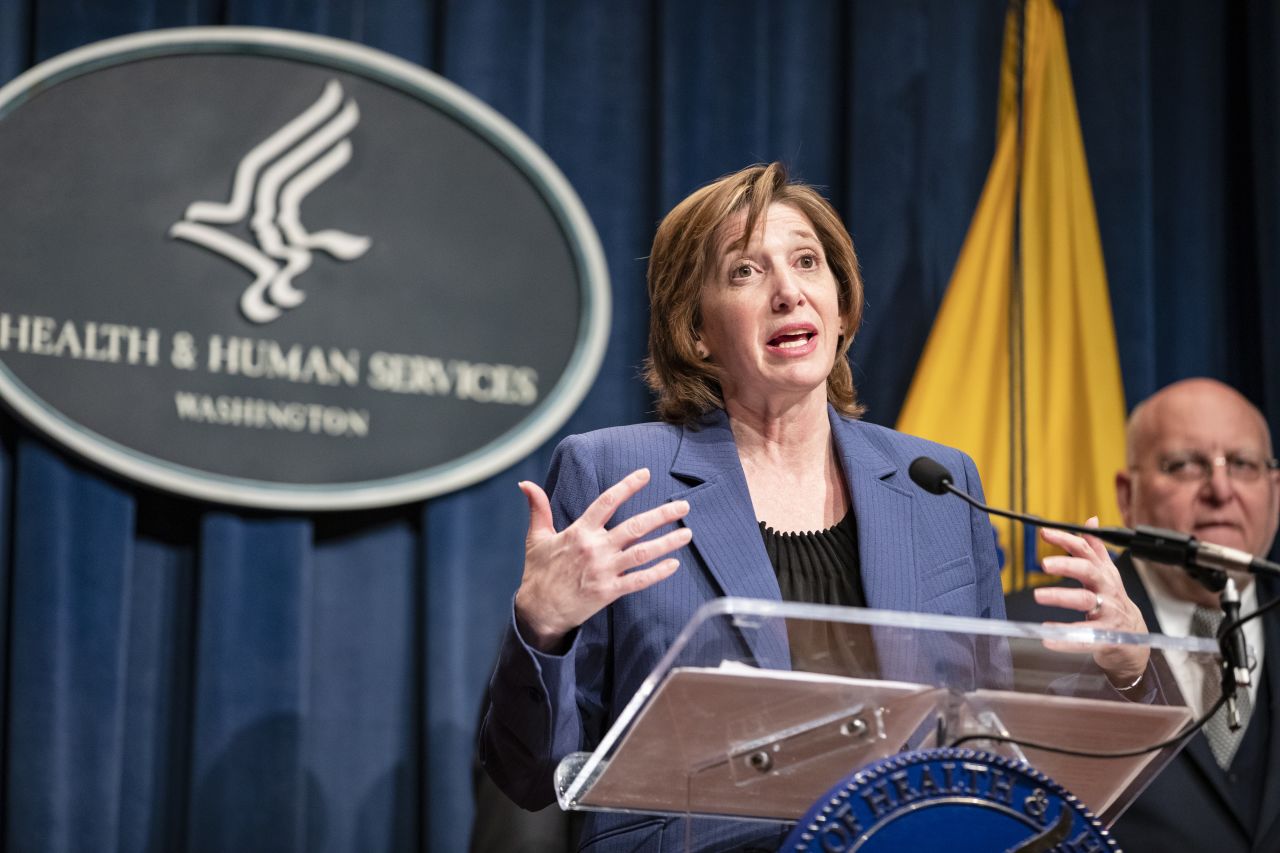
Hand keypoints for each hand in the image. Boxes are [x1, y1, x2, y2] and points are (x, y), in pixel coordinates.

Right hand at [513, 468, 691, 651]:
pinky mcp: (609, 591)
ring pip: (642, 553)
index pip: (607, 502)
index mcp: (579, 531)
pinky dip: (657, 573)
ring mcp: (604, 571)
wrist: (538, 611)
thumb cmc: (538, 572)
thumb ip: (538, 508)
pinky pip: (638, 581)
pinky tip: (674, 565)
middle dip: (661, 515)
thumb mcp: (536, 537)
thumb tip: (525, 484)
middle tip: (683, 505)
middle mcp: (595, 548)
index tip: (646, 474)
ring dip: (667, 543)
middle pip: (634, 527)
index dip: (627, 486)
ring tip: (687, 533)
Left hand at [1034, 517, 1149, 687]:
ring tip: (1038, 595)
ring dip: (1061, 596)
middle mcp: (1106, 589)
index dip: (1066, 539)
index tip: (1045, 533)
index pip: (1085, 551)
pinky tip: (1047, 637)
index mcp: (1103, 573)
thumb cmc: (1114, 600)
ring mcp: (1107, 612)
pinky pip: (1084, 636)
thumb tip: (1091, 520)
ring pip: (1085, 600)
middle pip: (1088, 572)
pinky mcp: (1104, 636)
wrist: (1133, 635)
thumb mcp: (1107, 573)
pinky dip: (1065, 638)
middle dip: (1067, 565)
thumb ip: (1095, 548)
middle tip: (1044, 564)